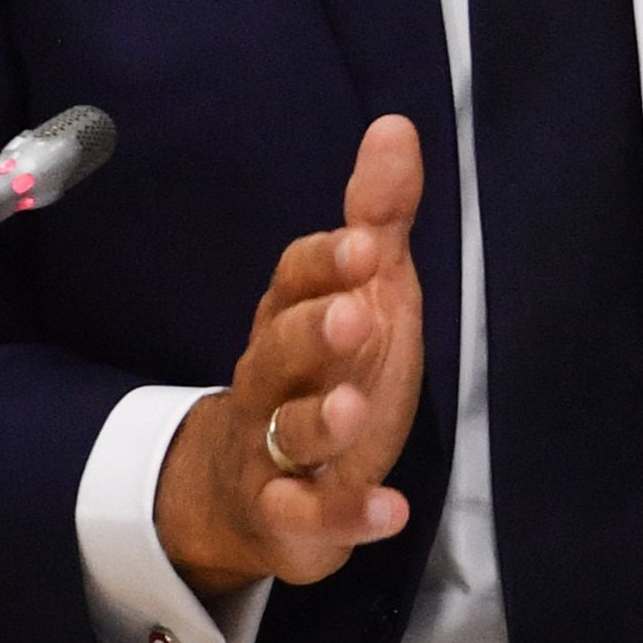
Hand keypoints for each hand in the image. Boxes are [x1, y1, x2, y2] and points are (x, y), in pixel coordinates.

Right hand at [154, 116, 430, 593]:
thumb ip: (378, 217)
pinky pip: (309, 516)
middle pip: (278, 350)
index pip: (293, 282)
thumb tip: (396, 126)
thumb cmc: (323, 373)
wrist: (246, 489)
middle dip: (312, 332)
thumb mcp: (360, 292)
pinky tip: (389, 511)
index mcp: (290, 319)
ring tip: (353, 412)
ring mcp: (274, 449)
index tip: (363, 244)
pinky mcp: (288, 515)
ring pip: (286, 432)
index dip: (324, 265)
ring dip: (318, 421)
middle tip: (353, 315)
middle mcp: (273, 379)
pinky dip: (346, 516)